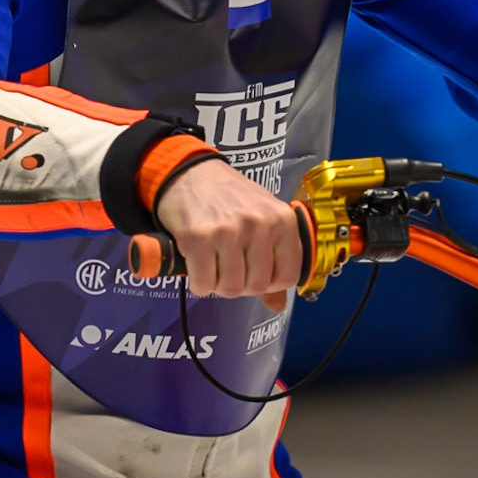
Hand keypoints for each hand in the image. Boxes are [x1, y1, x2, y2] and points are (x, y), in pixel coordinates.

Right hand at [153, 159, 299, 312]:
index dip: (269, 283)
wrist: (189, 171)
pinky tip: (197, 264)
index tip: (253, 272)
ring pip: (230, 288)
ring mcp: (229, 230)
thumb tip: (277, 305)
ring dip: (218, 284)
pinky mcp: (199, 237)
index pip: (287, 277)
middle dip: (240, 285)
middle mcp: (259, 224)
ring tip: (213, 263)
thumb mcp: (262, 219)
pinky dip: (199, 282)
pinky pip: (204, 283)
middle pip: (256, 286)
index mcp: (282, 219)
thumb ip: (275, 260)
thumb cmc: (228, 196)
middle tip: (228, 266)